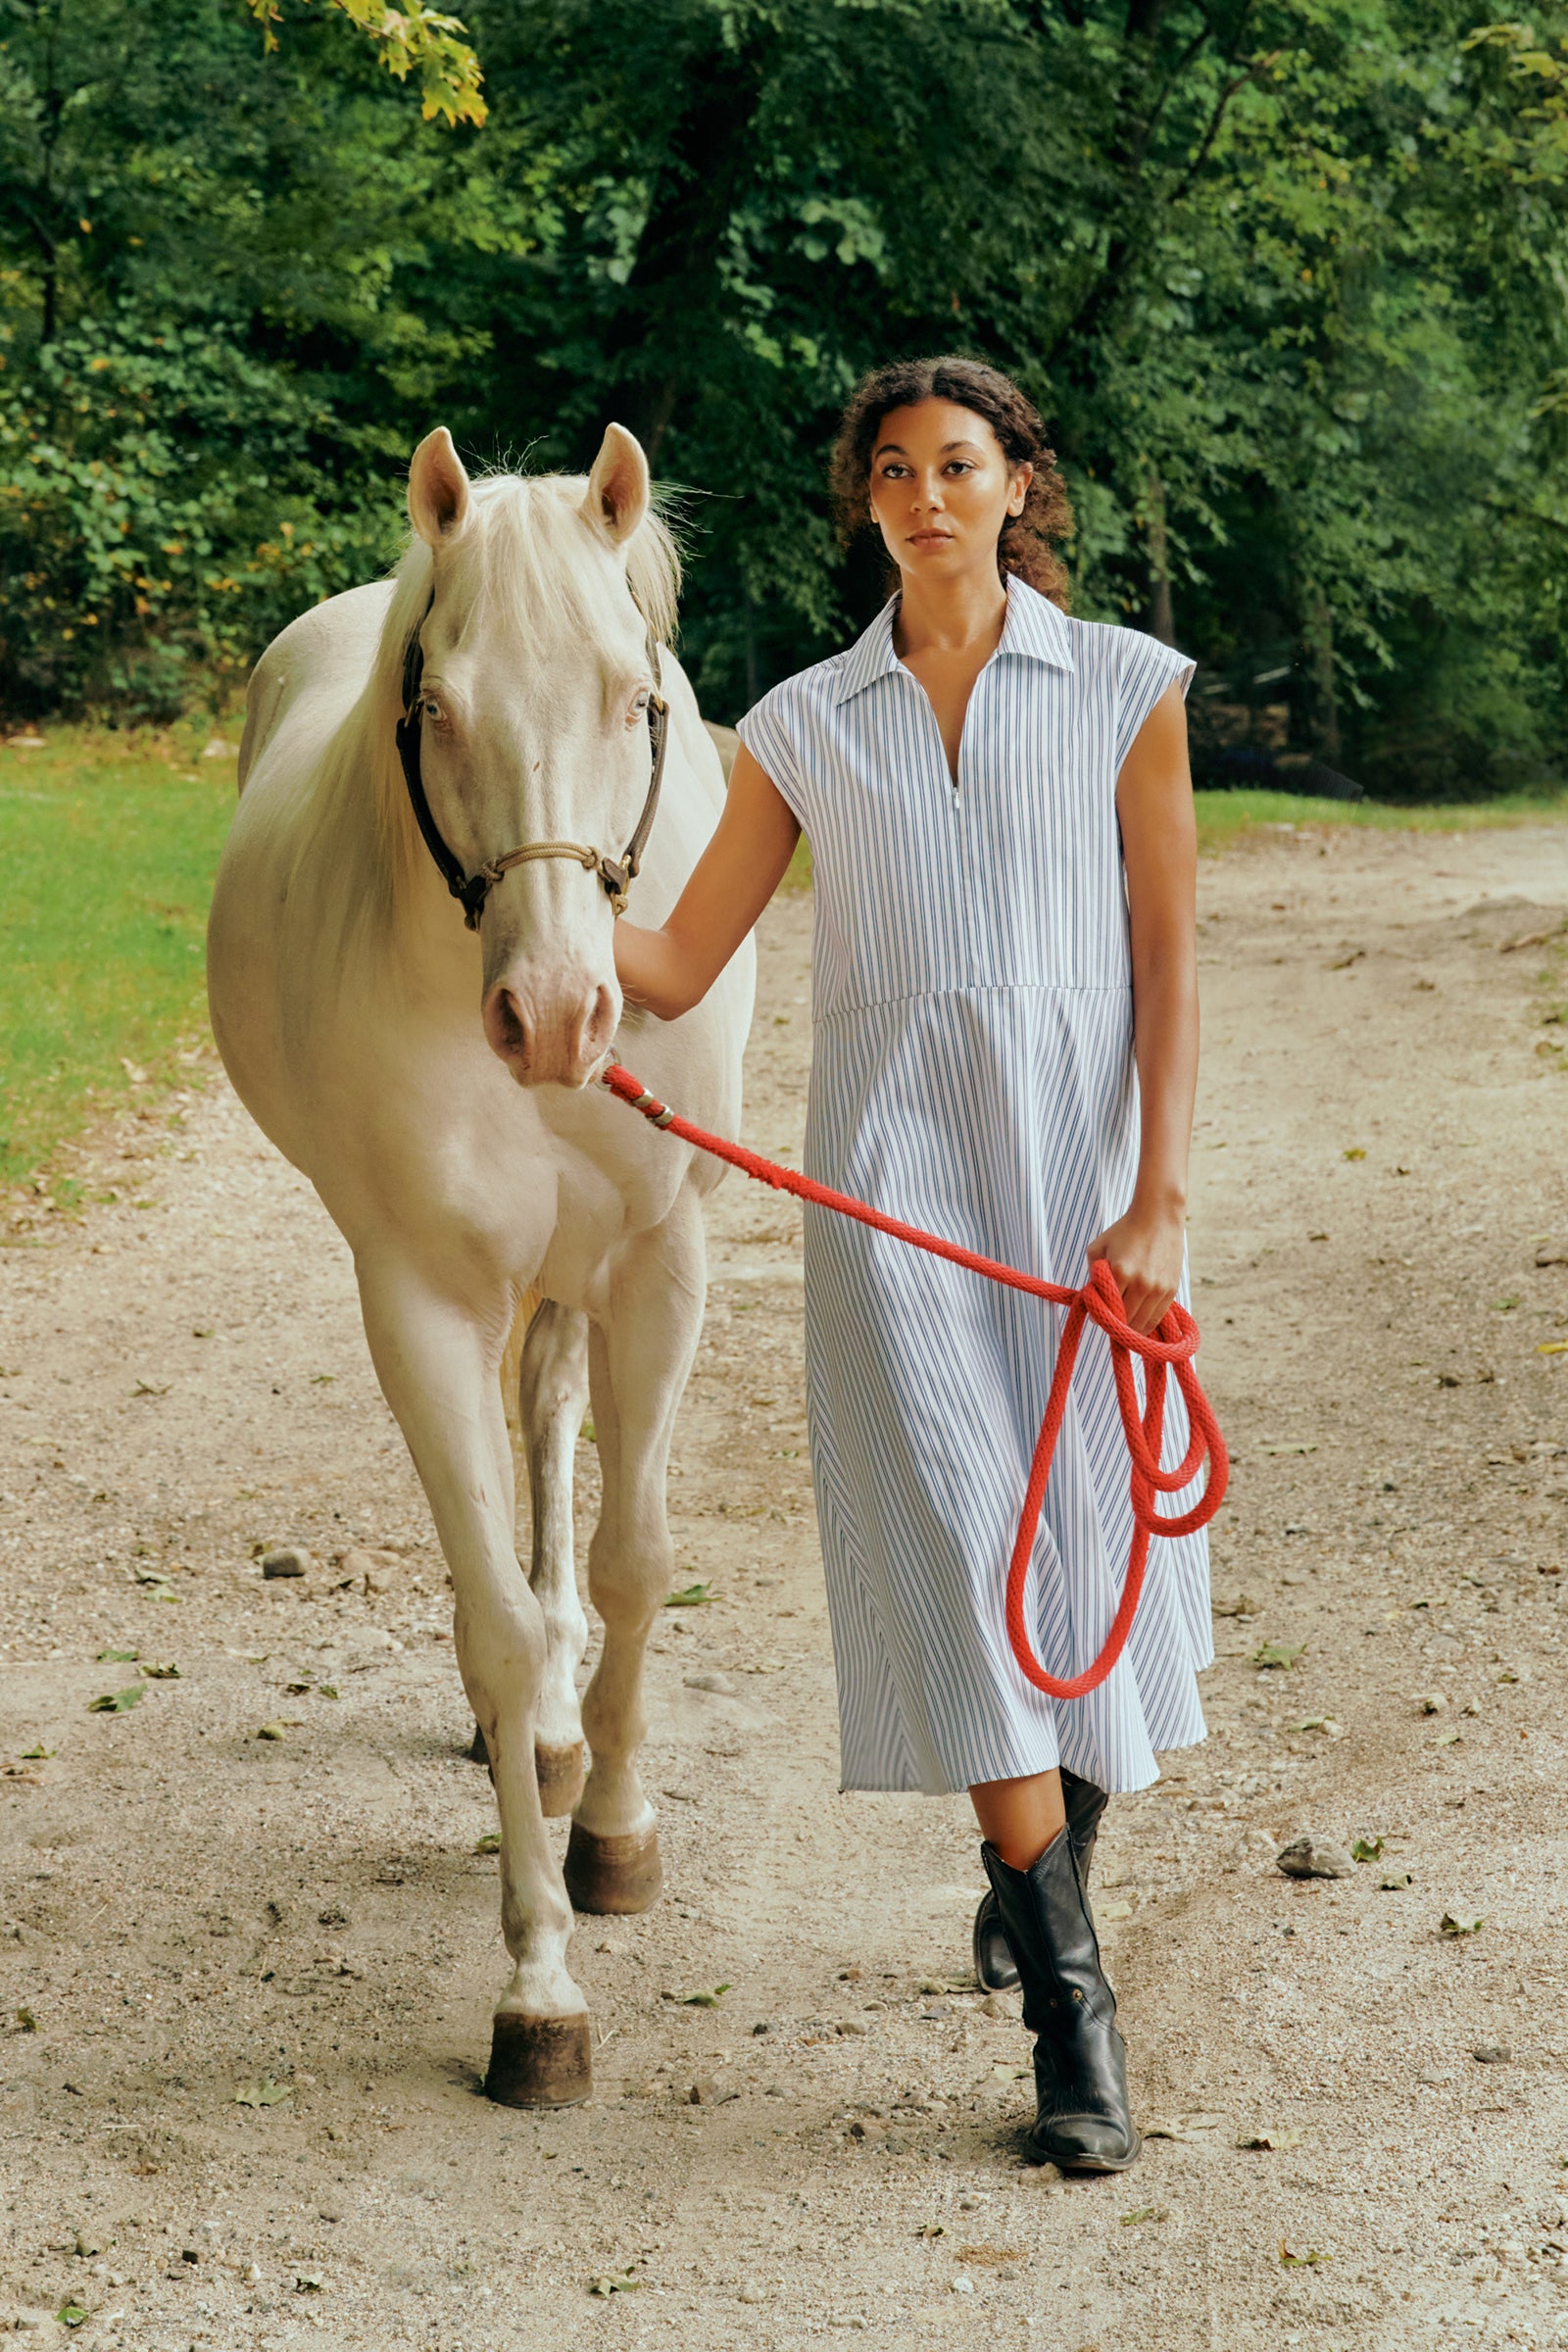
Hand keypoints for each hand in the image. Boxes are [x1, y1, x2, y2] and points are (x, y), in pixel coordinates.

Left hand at [1085, 1205, 1185, 1335]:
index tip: (1096, 1316)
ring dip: (1130, 1328)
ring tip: (1123, 1323)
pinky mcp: (1171, 1290)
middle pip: (1124, 1321)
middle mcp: (1141, 1283)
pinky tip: (1138, 1323)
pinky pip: (1157, 1318)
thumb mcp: (1098, 1248)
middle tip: (1109, 1320)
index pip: (1106, 1309)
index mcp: (1120, 1272)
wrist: (1158, 1217)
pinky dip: (1146, 1325)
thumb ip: (1092, 1275)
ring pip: (1142, 1324)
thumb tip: (1093, 1300)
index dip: (1099, 1317)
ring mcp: (1159, 1288)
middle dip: (1114, 1324)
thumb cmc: (1124, 1231)